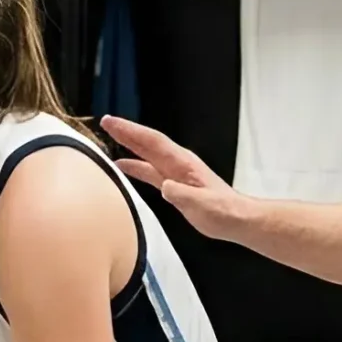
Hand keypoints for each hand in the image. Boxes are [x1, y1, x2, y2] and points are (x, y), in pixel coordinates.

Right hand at [98, 116, 242, 238]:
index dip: (131, 131)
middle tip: (105, 122)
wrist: (236, 219)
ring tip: (109, 140)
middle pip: (147, 143)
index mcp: (182, 164)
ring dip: (129, 146)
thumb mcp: (202, 204)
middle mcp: (177, 163)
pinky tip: (123, 168)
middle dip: (126, 132)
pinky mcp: (173, 185)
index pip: (152, 142)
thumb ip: (182, 194)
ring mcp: (175, 173)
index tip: (112, 123)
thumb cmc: (222, 212)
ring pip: (147, 155)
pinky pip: (150, 171)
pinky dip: (135, 166)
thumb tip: (164, 186)